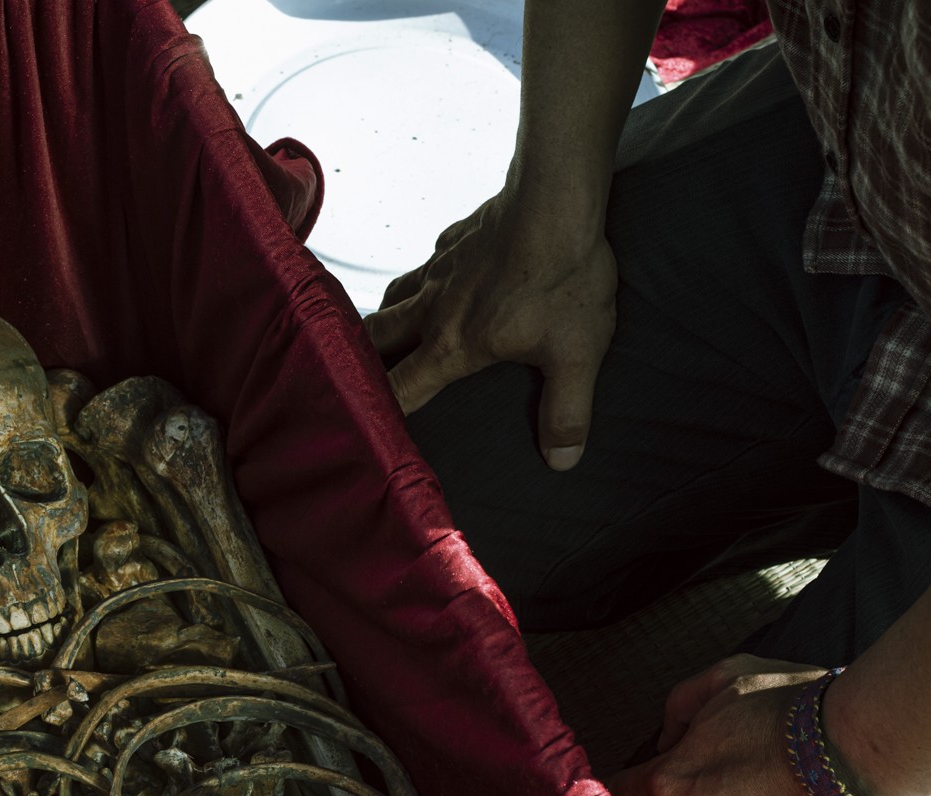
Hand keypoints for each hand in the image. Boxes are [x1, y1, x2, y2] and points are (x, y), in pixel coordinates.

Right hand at [364, 191, 616, 470]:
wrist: (557, 199)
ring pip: (391, 298)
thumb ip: (566, 413)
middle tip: (355, 376)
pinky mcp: (455, 239)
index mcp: (451, 345)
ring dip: (383, 319)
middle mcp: (432, 308)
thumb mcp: (576, 355)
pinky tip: (436, 283)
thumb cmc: (563, 276)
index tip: (367, 425)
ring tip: (383, 335)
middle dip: (359, 359)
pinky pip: (424, 265)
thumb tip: (561, 461)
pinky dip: (419, 281)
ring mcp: (440, 268)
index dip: (380, 410)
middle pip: (374, 338)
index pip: (399, 389)